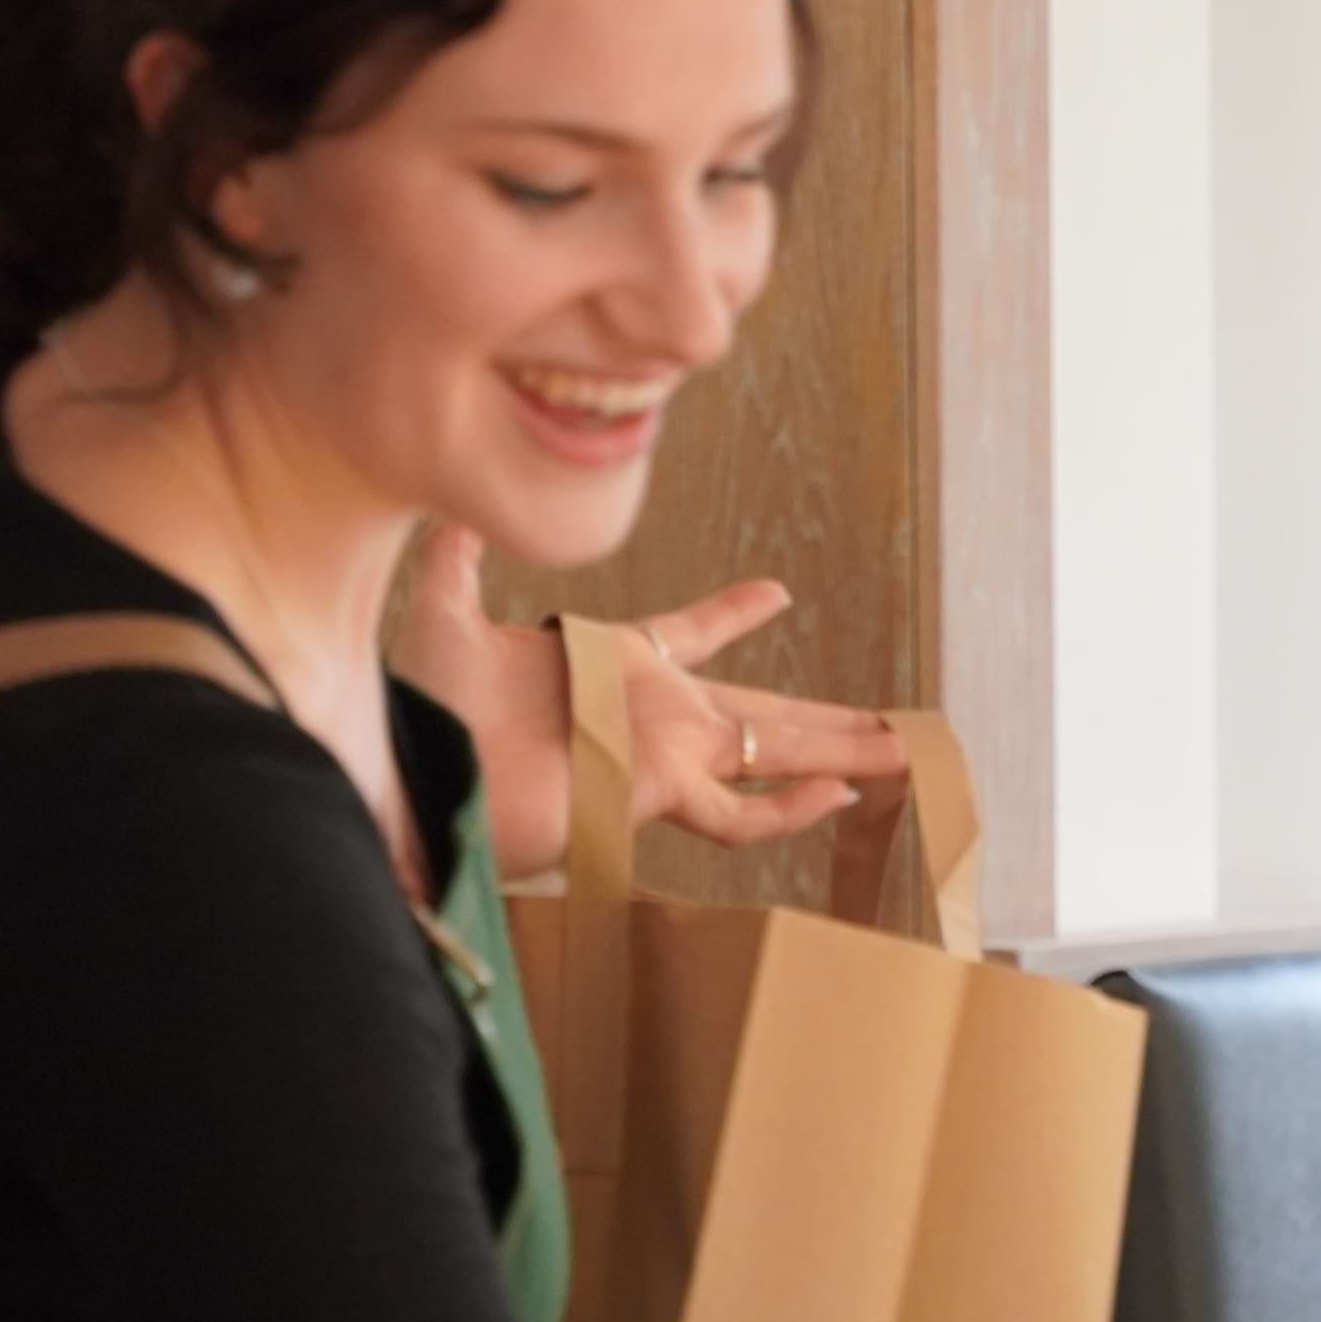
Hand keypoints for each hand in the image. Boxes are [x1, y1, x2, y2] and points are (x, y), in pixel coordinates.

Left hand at [389, 523, 904, 877]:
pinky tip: (837, 793)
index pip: (690, 632)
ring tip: (902, 754)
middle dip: (829, 717)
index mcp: (615, 663)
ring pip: (772, 756)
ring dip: (838, 753)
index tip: (778, 591)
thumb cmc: (428, 708)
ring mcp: (662, 756)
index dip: (732, 612)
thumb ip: (458, 559)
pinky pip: (739, 815)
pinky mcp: (656, 795)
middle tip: (891, 722)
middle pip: (764, 711)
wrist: (418, 777)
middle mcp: (653, 713)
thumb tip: (456, 506)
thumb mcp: (444, 614)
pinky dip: (788, 808)